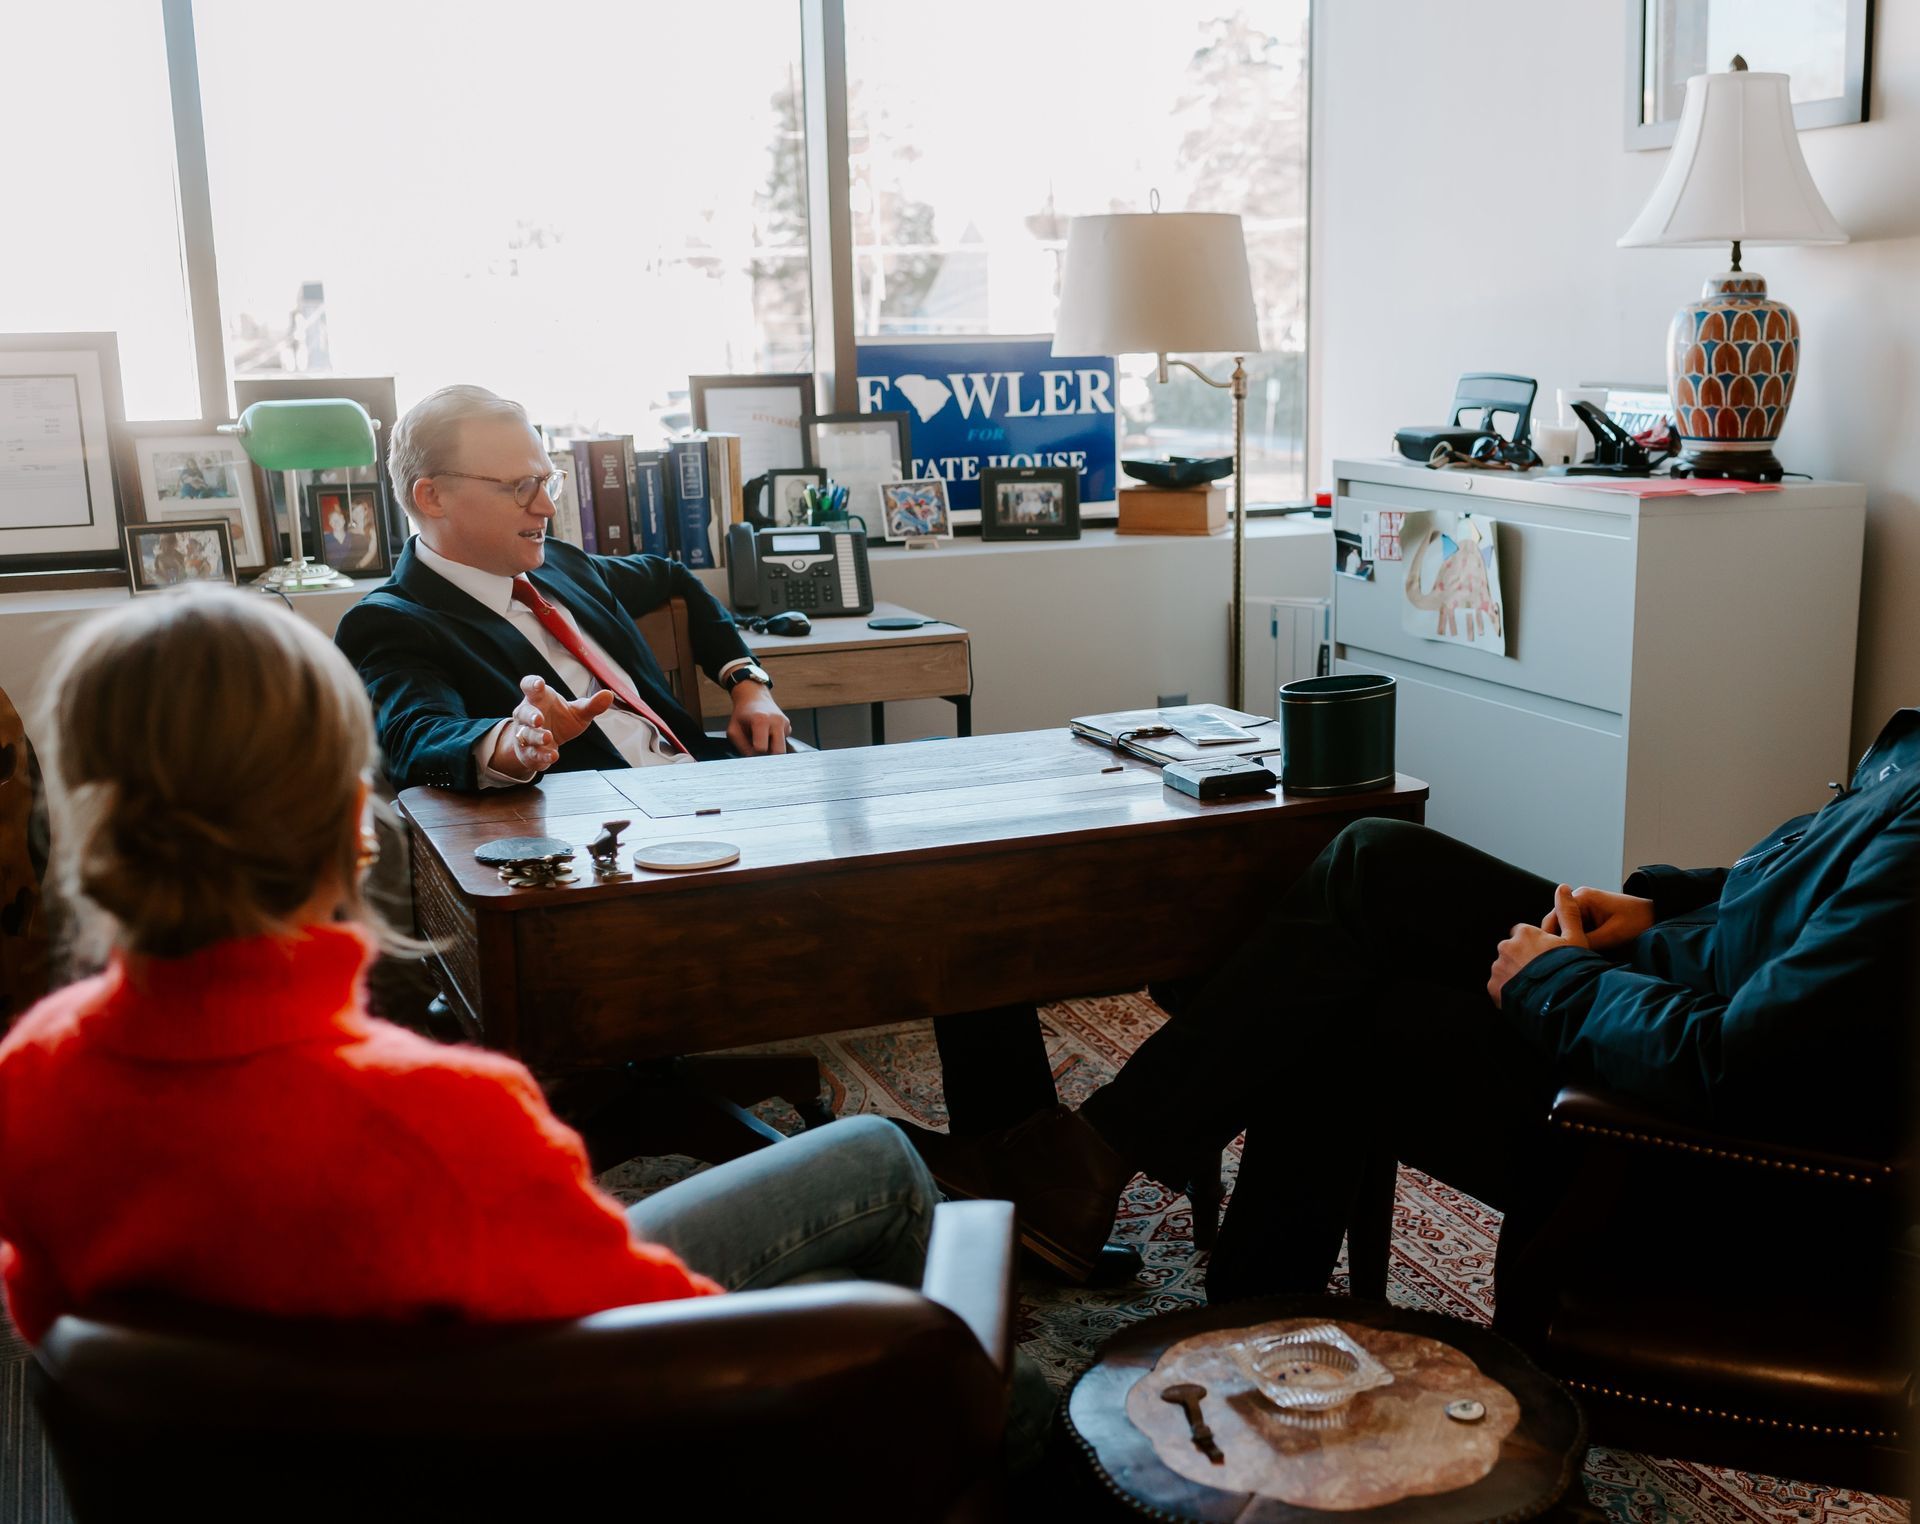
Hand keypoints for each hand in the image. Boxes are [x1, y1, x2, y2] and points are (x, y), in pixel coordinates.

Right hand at [489, 675, 616, 778]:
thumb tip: (608, 694)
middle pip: (523, 712)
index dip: (532, 684)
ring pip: (525, 734)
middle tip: (539, 719)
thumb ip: (592, 705)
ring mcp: (525, 733)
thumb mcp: (578, 713)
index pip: (529, 686)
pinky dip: (542, 755)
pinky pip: (532, 753)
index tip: (539, 684)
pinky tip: (553, 755)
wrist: (548, 743)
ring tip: (548, 737)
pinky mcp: (527, 752)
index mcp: (538, 698)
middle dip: (530, 715)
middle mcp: (527, 714)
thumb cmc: (561, 720)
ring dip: (536, 736)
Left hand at [727, 681, 791, 754]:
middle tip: (758, 750)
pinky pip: (784, 742)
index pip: (761, 748)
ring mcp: (784, 723)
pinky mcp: (788, 726)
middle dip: (768, 755)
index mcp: (761, 720)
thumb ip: (742, 747)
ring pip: (783, 749)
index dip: (753, 752)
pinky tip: (768, 735)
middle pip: (778, 752)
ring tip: (763, 740)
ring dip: (772, 749)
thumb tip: (753, 759)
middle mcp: (776, 721)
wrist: (753, 698)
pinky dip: (775, 743)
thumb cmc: (742, 715)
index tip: (749, 748)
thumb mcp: (733, 731)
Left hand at [1488, 884, 1587, 1007]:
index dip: (1536, 945)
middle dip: (1523, 959)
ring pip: (1504, 968)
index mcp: (1524, 933)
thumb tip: (1563, 888)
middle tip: (1542, 973)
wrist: (1562, 1001)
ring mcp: (1498, 967)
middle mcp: (1506, 947)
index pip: (1524, 934)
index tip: (1547, 957)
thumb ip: (1567, 912)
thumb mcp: (1575, 938)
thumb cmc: (1571, 969)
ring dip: (1515, 974)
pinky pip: (1498, 986)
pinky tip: (1525, 996)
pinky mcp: (1493, 987)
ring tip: (1535, 987)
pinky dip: (1508, 990)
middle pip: (1512, 951)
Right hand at [1541, 885, 1654, 950]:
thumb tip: (1567, 955)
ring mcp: (1584, 909)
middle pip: (1556, 924)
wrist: (1659, 916)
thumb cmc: (1640, 921)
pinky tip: (1579, 955)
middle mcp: (1579, 900)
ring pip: (1565, 929)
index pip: (1553, 919)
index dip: (1551, 939)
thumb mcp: (1613, 934)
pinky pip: (1575, 931)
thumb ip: (1587, 943)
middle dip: (1558, 942)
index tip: (1552, 958)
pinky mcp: (1590, 918)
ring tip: (1570, 961)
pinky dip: (1576, 942)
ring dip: (1568, 943)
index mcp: (1582, 898)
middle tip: (1560, 962)